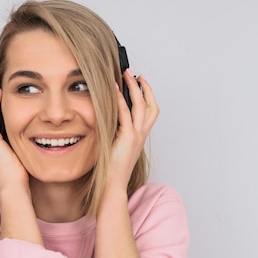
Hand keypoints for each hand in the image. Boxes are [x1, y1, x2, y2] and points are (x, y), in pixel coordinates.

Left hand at [108, 70, 158, 187]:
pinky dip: (121, 99)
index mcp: (140, 136)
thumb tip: (106, 115)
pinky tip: (114, 89)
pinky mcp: (128, 138)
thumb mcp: (115, 144)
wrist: (113, 183)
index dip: (147, 95)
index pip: (150, 111)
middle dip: (144, 87)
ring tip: (126, 75)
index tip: (139, 81)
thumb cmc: (111, 168)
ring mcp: (136, 136)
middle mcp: (142, 134)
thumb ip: (115, 130)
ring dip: (134, 87)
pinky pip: (126, 113)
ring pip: (142, 106)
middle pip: (151, 105)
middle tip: (134, 73)